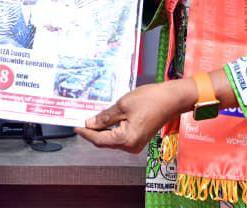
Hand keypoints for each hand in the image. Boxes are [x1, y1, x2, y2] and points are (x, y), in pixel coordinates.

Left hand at [75, 79, 195, 153]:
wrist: (171, 99)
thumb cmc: (150, 99)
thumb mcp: (122, 105)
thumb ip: (104, 116)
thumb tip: (89, 123)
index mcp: (127, 139)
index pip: (99, 139)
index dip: (85, 133)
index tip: (74, 126)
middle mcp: (131, 146)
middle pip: (105, 141)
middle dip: (92, 132)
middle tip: (79, 122)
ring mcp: (135, 144)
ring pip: (112, 140)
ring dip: (101, 131)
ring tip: (90, 120)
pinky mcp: (138, 139)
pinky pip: (120, 137)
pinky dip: (111, 130)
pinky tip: (104, 121)